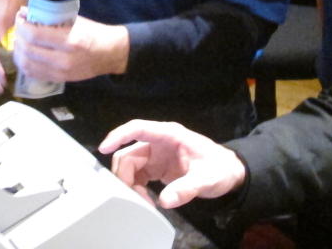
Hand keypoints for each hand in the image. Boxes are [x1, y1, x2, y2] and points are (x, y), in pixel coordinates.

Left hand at [13, 13, 128, 82]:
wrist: (111, 53)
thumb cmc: (93, 32)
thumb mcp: (75, 20)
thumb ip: (51, 17)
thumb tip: (26, 12)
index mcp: (69, 40)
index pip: (35, 35)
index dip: (22, 27)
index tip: (20, 19)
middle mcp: (63, 59)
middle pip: (28, 51)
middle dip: (18, 38)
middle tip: (18, 30)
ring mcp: (61, 72)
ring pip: (27, 65)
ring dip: (19, 53)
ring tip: (20, 42)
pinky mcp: (59, 80)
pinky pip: (34, 74)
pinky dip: (25, 64)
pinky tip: (25, 55)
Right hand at [99, 120, 246, 208]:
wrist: (229, 173)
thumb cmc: (219, 168)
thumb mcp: (206, 178)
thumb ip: (187, 188)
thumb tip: (165, 200)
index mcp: (169, 135)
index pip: (138, 129)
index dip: (118, 135)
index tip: (103, 148)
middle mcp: (159, 142)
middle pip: (128, 152)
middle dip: (124, 174)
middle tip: (133, 197)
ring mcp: (156, 155)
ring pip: (130, 165)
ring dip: (129, 183)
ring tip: (142, 202)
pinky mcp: (156, 168)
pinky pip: (137, 175)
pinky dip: (136, 188)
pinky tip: (146, 200)